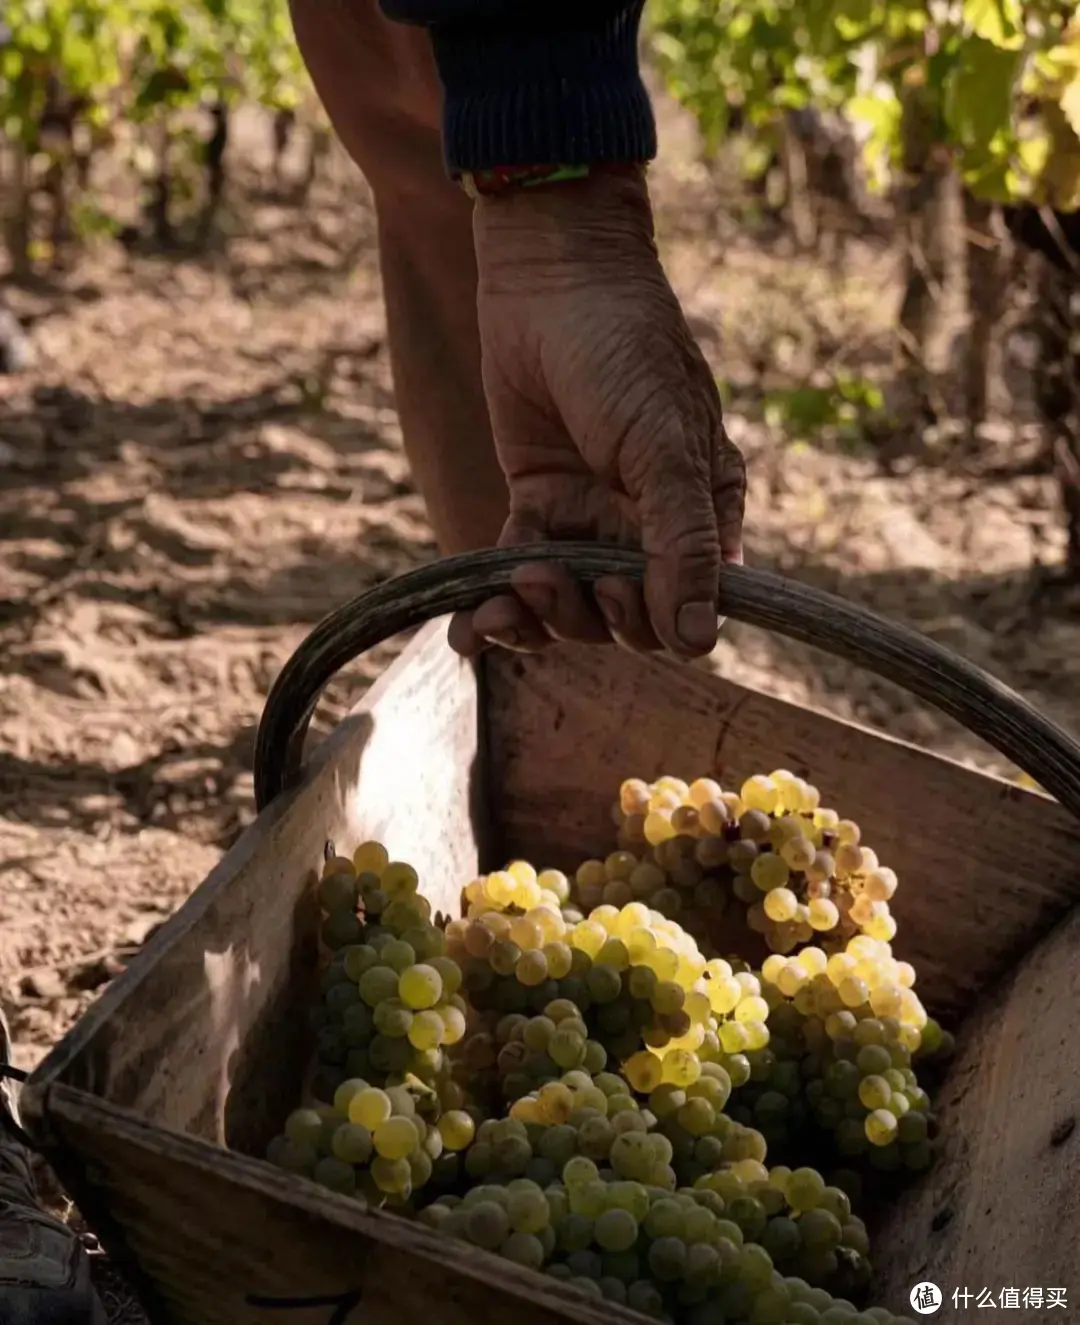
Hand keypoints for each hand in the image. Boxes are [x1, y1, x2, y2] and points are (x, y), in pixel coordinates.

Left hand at [447, 167, 744, 660]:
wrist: (550, 276)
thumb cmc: (625, 350)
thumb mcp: (662, 446)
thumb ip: (682, 543)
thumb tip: (699, 642)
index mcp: (701, 512)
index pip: (684, 605)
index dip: (648, 618)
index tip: (612, 587)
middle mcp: (648, 525)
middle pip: (621, 615)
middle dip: (583, 613)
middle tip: (547, 578)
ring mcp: (590, 518)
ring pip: (567, 604)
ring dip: (535, 614)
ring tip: (507, 595)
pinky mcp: (537, 506)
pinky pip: (518, 573)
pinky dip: (493, 605)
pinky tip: (465, 631)